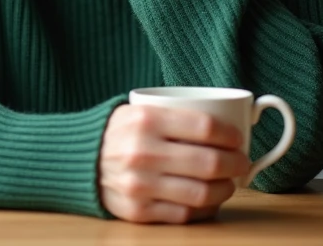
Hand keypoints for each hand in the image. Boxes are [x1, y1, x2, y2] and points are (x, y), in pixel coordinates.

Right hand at [98, 103, 249, 223]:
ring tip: (228, 182)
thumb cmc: (122, 133)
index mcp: (145, 119)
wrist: (81, 159)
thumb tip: (229, 122)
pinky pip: (185, 214)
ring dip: (225, 189)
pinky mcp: (138, 211)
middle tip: (241, 162)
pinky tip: (209, 199)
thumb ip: (178, 113)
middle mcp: (142, 152)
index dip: (231, 135)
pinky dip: (205, 209)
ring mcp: (140, 184)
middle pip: (209, 162)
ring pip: (202, 193)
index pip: (205, 127)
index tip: (238, 138)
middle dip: (236, 163)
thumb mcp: (142, 109)